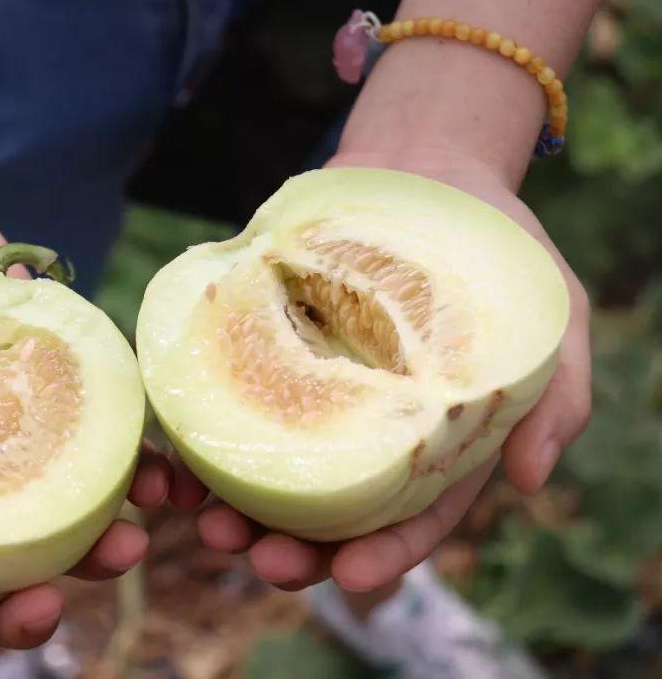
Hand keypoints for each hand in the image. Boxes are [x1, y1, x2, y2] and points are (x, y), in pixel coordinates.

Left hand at [174, 149, 591, 592]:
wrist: (422, 162)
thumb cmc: (495, 243)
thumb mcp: (548, 312)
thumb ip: (557, 395)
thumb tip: (529, 482)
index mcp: (432, 440)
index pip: (413, 516)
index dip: (386, 553)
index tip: (352, 575)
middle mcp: (365, 427)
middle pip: (331, 511)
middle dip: (296, 549)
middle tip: (262, 562)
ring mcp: (310, 389)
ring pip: (272, 469)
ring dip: (240, 508)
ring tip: (211, 527)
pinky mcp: (264, 347)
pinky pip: (230, 399)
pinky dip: (205, 436)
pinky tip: (180, 460)